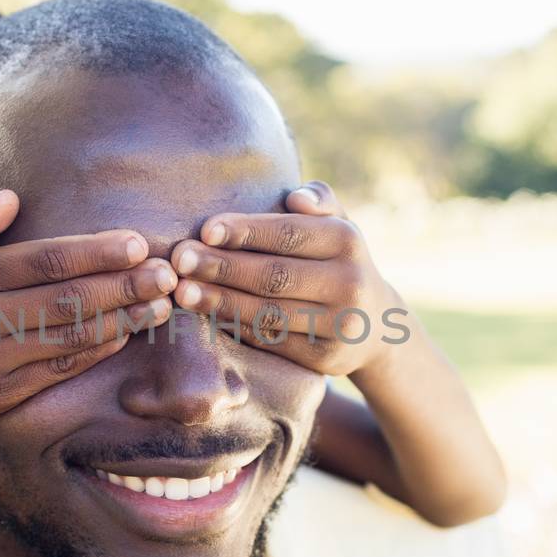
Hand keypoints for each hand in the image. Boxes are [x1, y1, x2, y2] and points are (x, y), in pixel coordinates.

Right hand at [0, 189, 175, 435]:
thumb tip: (12, 197)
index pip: (44, 261)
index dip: (95, 253)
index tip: (138, 244)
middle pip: (66, 299)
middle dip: (123, 286)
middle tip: (167, 274)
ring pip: (70, 336)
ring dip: (122, 320)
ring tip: (160, 304)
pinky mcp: (5, 393)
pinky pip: (62, 367)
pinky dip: (98, 349)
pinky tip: (127, 332)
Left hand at [167, 181, 403, 376]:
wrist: (376, 324)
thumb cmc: (338, 261)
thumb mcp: (338, 224)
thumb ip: (320, 199)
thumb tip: (296, 197)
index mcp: (347, 241)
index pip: (289, 233)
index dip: (245, 231)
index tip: (205, 230)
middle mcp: (348, 283)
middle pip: (274, 275)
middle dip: (222, 267)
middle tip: (180, 261)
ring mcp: (338, 324)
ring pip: (268, 312)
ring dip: (220, 301)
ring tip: (183, 292)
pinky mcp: (324, 358)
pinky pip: (271, 340)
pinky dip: (235, 326)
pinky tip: (207, 314)